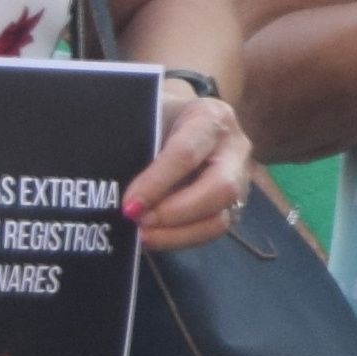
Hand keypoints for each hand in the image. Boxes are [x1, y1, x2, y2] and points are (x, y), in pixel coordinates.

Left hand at [126, 84, 253, 251]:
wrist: (176, 119)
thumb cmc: (155, 117)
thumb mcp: (145, 117)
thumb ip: (134, 143)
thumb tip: (117, 185)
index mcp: (212, 117)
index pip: (187, 154)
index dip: (156, 183)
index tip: (128, 205)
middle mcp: (235, 149)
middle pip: (221, 188)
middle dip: (175, 212)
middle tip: (138, 221)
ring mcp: (240, 179)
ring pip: (220, 218)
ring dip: (177, 233)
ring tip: (142, 234)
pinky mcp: (233, 204)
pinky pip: (212, 230)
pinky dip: (181, 238)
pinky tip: (154, 236)